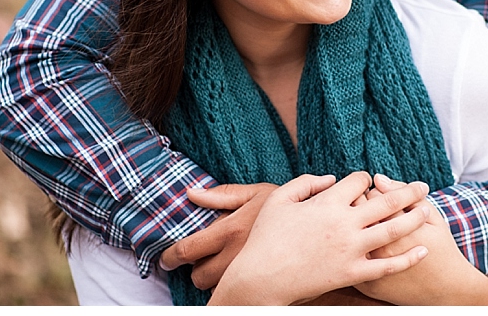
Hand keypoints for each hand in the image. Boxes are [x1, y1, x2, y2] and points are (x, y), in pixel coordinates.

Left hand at [159, 182, 277, 289]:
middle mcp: (237, 255)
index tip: (165, 259)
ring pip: (216, 288)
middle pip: (200, 276)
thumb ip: (222, 194)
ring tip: (222, 266)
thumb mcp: (257, 193)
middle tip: (200, 261)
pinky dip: (234, 286)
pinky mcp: (263, 285)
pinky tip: (241, 274)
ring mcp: (250, 272)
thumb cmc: (288, 206)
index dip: (170, 256)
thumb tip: (191, 193)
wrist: (321, 226)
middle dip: (196, 270)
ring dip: (214, 280)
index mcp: (231, 230)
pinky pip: (238, 293)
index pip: (188, 250)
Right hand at [208, 172, 431, 304]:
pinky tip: (422, 249)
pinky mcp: (352, 272)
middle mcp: (344, 223)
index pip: (359, 180)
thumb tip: (330, 178)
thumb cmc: (266, 237)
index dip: (366, 179)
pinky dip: (407, 257)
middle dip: (407, 191)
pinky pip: (386, 265)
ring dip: (413, 218)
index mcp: (327, 202)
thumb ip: (305, 183)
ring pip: (392, 230)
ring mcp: (351, 249)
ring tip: (427, 210)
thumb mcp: (279, 199)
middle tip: (423, 186)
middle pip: (385, 201)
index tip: (368, 182)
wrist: (262, 277)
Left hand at [355, 175, 487, 305]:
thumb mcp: (431, 216)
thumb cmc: (441, 247)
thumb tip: (378, 179)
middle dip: (361, 205)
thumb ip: (405, 195)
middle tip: (373, 209)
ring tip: (367, 225)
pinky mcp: (366, 284)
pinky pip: (351, 260)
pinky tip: (365, 244)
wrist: (446, 288)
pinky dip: (354, 250)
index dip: (378, 193)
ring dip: (354, 226)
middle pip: (356, 213)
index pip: (372, 195)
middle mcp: (381, 249)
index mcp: (397, 228)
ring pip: (350, 236)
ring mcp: (372, 269)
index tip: (385, 198)